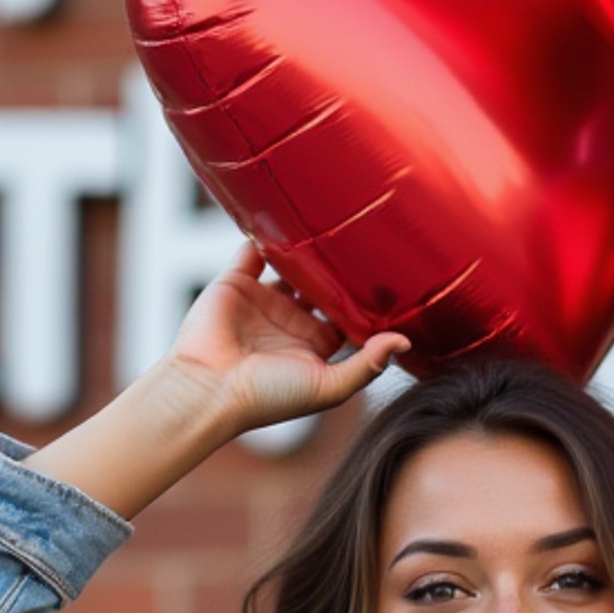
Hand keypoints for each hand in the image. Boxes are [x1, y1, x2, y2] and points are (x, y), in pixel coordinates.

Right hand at [166, 240, 407, 434]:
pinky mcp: (236, 281)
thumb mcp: (328, 387)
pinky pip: (252, 250)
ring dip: (305, 247)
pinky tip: (282, 214)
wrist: (209, 389)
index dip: (365, 299)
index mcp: (314, 346)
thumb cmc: (268, 397)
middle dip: (339, 267)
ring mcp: (263, 299)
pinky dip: (264, 233)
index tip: (392, 278)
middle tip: (366, 239)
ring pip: (291, 265)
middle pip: (322, 285)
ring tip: (329, 221)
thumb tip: (404, 341)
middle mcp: (290, 321)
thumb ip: (367, 365)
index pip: (347, 315)